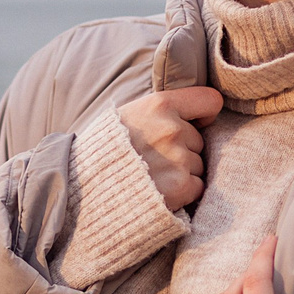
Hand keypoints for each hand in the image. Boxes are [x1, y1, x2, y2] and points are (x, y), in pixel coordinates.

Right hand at [117, 85, 223, 211]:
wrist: (83, 186)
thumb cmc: (105, 150)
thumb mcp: (129, 114)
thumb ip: (160, 112)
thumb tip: (197, 116)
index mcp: (159, 105)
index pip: (209, 101)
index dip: (204, 114)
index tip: (197, 123)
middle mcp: (171, 129)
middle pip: (198, 140)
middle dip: (183, 149)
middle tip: (153, 158)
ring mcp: (178, 158)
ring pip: (198, 165)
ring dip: (182, 172)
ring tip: (152, 175)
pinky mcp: (180, 186)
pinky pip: (198, 187)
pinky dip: (183, 192)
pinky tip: (160, 190)